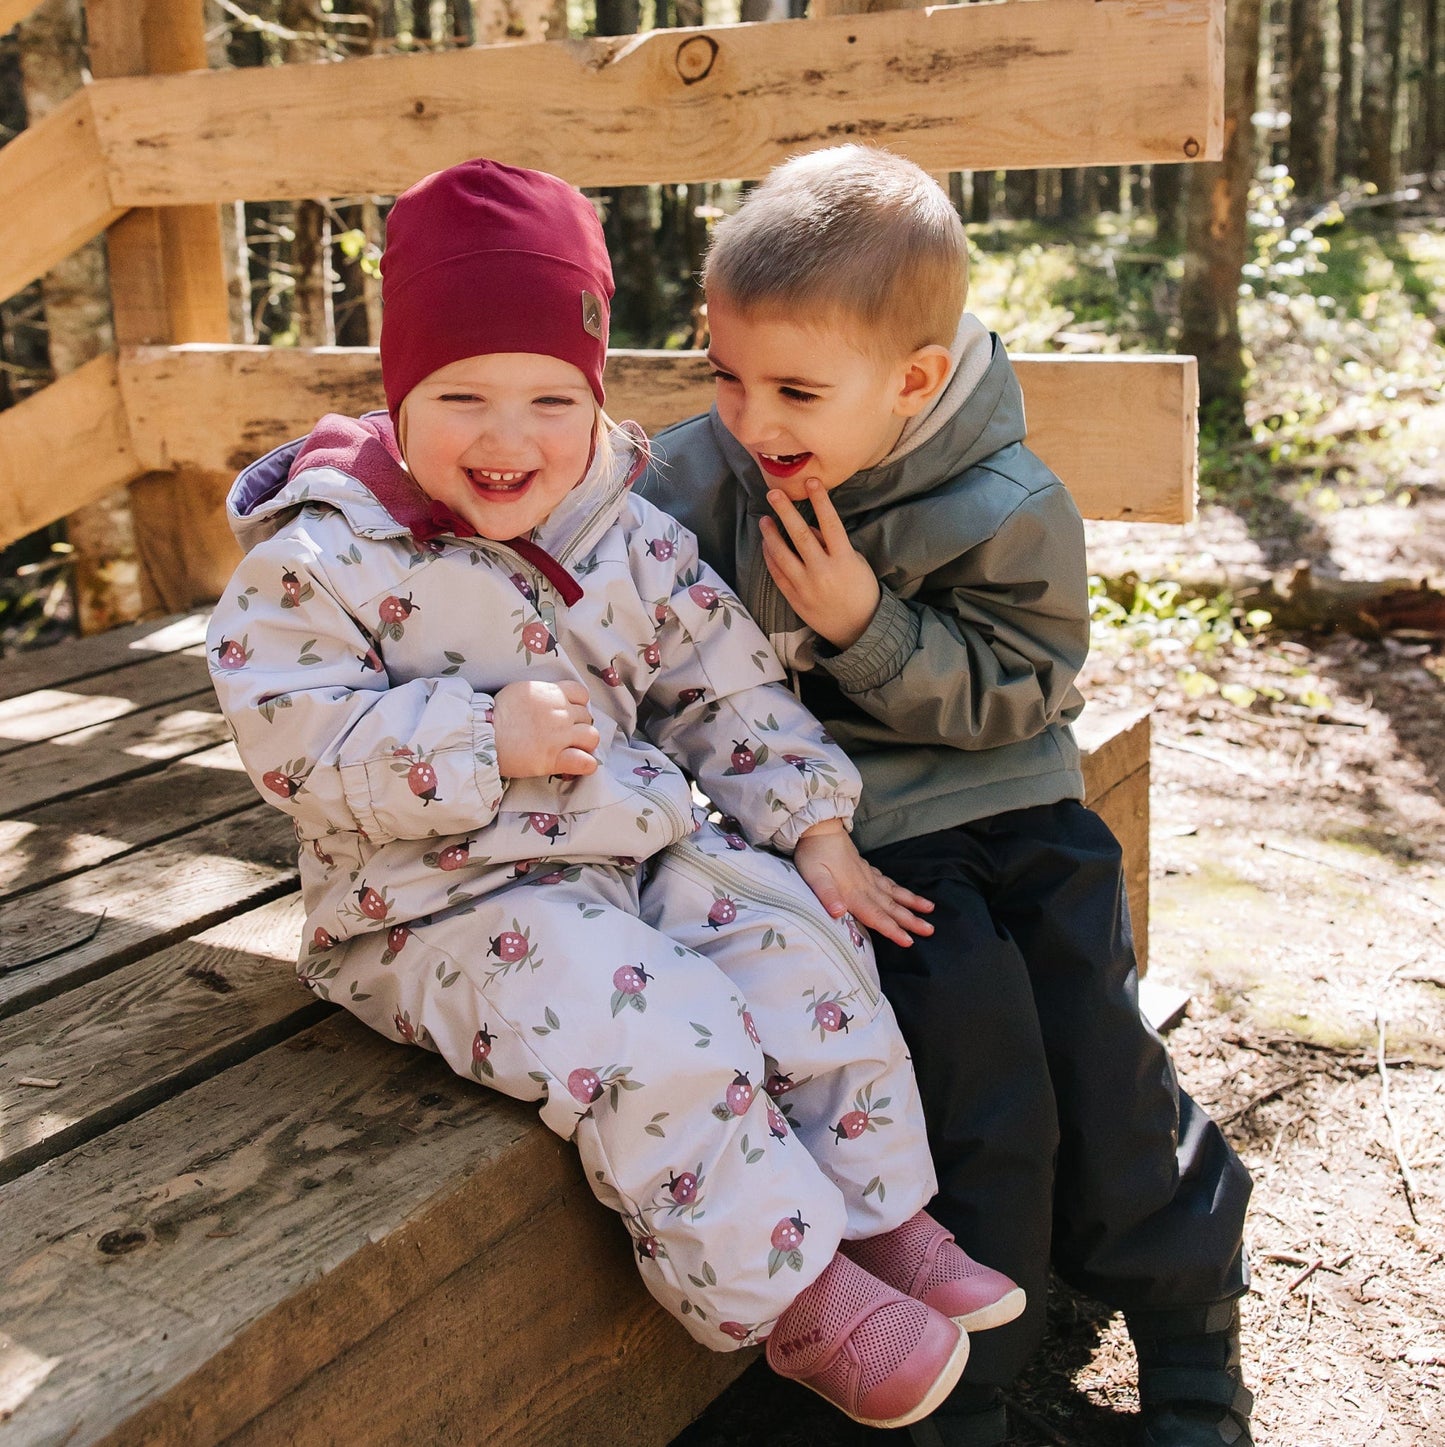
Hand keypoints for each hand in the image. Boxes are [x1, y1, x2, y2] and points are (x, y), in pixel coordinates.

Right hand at [492, 679, 599, 777]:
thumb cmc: (495, 714)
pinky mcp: (554, 758)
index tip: (569, 714)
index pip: (581, 694)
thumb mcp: (519, 692)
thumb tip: (548, 700)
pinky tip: (577, 765)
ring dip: (585, 744)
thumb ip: (540, 695)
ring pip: (592, 737)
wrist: (482, 735)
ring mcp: (560, 736)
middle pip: (586, 717)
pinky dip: (586, 764)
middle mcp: (560, 712)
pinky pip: (586, 762)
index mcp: (551, 693)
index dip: (578, 705)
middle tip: (564, 736)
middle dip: (578, 726)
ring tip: (572, 749)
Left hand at [760, 479, 880, 650]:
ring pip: (782, 554)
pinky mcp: (794, 598)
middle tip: (773, 493)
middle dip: (785, 511)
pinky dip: (770, 557)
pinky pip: (777, 573)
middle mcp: (823, 571)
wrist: (858, 629)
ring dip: (770, 534)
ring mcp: (806, 586)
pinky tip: (766, 544)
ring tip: (764, 519)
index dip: (820, 500)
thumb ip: (832, 545)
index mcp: (844, 560)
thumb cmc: (860, 591)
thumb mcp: (855, 563)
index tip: (811, 481)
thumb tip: (809, 526)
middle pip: (800, 535)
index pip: (830, 523)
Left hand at [792, 819, 933, 948]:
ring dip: (912, 903)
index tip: (909, 941)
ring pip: (894, 893)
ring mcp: (867, 876)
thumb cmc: (813, 853)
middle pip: (891, 907)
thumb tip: (839, 913)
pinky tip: (905, 894)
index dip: (892, 930)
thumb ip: (827, 895)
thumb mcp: (814, 876)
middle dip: (911, 920)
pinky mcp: (865, 868)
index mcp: (853, 892)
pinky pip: (887, 882)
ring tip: (930, 909)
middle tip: (930, 930)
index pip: (876, 915)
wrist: (818, 826)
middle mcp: (865, 885)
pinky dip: (899, 889)